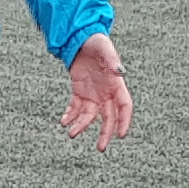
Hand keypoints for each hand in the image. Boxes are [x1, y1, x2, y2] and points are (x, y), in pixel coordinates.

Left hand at [63, 34, 132, 148]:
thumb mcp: (105, 49)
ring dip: (81, 125)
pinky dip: (70, 116)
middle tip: (100, 147)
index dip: (124, 121)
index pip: (124, 107)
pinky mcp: (79, 93)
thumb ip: (112, 61)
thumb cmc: (97, 43)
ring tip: (72, 133)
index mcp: (116, 85)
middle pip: (108, 118)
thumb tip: (119, 71)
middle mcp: (106, 93)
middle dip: (105, 133)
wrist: (82, 40)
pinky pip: (75, 109)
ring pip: (89, 116)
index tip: (121, 135)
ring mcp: (93, 95)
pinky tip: (63, 121)